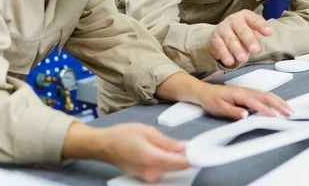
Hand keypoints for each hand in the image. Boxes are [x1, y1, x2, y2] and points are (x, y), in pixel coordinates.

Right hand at [63, 123, 188, 182]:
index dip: (194, 158)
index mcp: (152, 158)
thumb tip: (186, 147)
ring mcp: (149, 177)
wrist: (104, 145)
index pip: (180, 163)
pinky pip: (164, 170)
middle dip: (186, 157)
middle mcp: (151, 172)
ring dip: (177, 159)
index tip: (204, 152)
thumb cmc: (122, 135)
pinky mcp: (147, 177)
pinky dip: (169, 162)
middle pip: (178, 167)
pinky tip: (166, 152)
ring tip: (174, 146)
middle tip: (191, 145)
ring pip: (171, 169)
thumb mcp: (148, 131)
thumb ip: (169, 142)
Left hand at [196, 83, 291, 119]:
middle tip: (289, 113)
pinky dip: (274, 100)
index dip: (266, 110)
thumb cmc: (211, 99)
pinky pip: (264, 96)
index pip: (256, 103)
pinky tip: (278, 105)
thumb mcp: (219, 108)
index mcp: (240, 94)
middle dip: (279, 104)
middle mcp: (246, 91)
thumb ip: (233, 112)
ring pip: (267, 95)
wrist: (204, 91)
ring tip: (288, 109)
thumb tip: (245, 116)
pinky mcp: (248, 94)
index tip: (275, 116)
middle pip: (267, 96)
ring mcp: (248, 91)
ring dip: (279, 101)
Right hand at [208, 10, 271, 66]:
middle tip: (256, 50)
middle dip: (249, 40)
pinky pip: (220, 47)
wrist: (220, 35)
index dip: (262, 26)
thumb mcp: (250, 33)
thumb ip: (256, 39)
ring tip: (243, 59)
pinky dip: (224, 54)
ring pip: (231, 40)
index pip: (254, 20)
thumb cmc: (239, 33)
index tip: (269, 32)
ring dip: (237, 50)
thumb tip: (258, 47)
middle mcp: (234, 20)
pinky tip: (229, 61)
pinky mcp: (215, 39)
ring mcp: (223, 28)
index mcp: (245, 16)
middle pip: (242, 30)